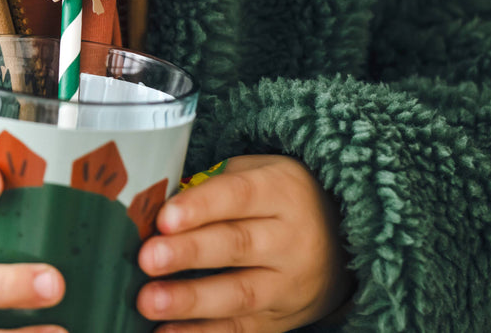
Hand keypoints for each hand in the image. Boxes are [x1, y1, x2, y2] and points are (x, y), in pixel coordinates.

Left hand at [136, 155, 351, 331]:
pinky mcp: (280, 319)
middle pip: (237, 245)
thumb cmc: (276, 197)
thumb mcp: (254, 174)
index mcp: (279, 191)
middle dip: (189, 253)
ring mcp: (288, 284)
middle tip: (148, 259)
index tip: (164, 218)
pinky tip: (167, 332)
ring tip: (149, 301)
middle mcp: (289, 238)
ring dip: (191, 300)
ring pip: (239, 293)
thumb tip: (150, 202)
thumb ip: (209, 186)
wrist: (343, 240)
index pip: (238, 195)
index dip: (200, 206)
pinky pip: (241, 329)